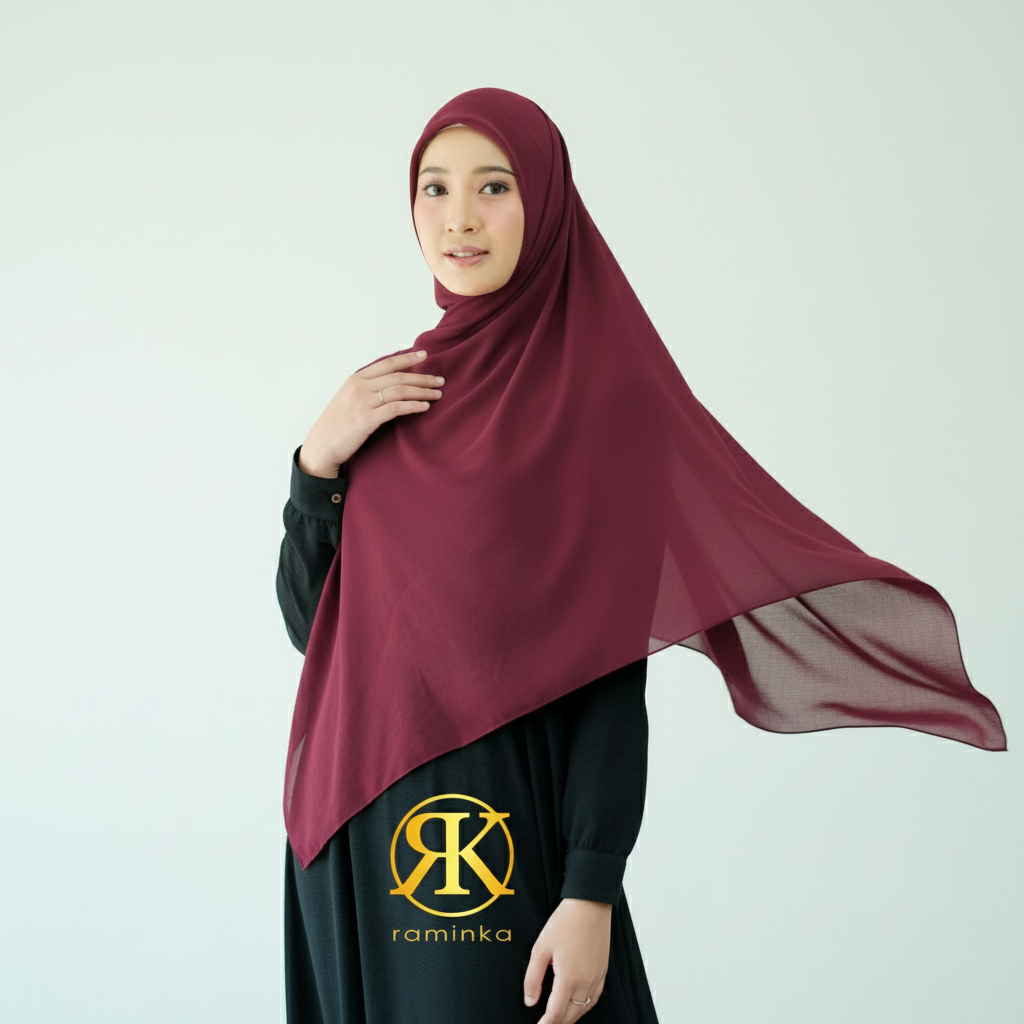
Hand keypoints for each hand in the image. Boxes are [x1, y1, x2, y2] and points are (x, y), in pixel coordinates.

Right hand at [298, 350, 443, 476]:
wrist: (321, 447)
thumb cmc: (337, 426)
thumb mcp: (348, 400)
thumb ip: (367, 391)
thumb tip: (391, 386)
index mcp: (355, 379)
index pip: (387, 364)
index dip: (407, 358)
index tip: (425, 355)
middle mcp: (359, 387)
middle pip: (397, 376)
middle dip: (422, 377)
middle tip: (440, 380)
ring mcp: (362, 402)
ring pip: (399, 390)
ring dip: (422, 391)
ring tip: (437, 394)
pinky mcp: (367, 419)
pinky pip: (396, 408)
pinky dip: (413, 405)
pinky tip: (425, 407)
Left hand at [524, 898, 612, 1022]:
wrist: (590, 905)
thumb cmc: (566, 921)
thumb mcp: (541, 948)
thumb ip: (533, 977)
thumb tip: (530, 1000)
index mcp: (569, 977)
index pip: (556, 1013)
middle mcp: (586, 981)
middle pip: (571, 1016)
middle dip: (557, 1023)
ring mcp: (597, 977)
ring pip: (584, 1009)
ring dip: (571, 1017)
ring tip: (559, 1018)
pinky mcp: (603, 971)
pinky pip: (595, 998)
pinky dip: (585, 1007)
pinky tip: (578, 1004)